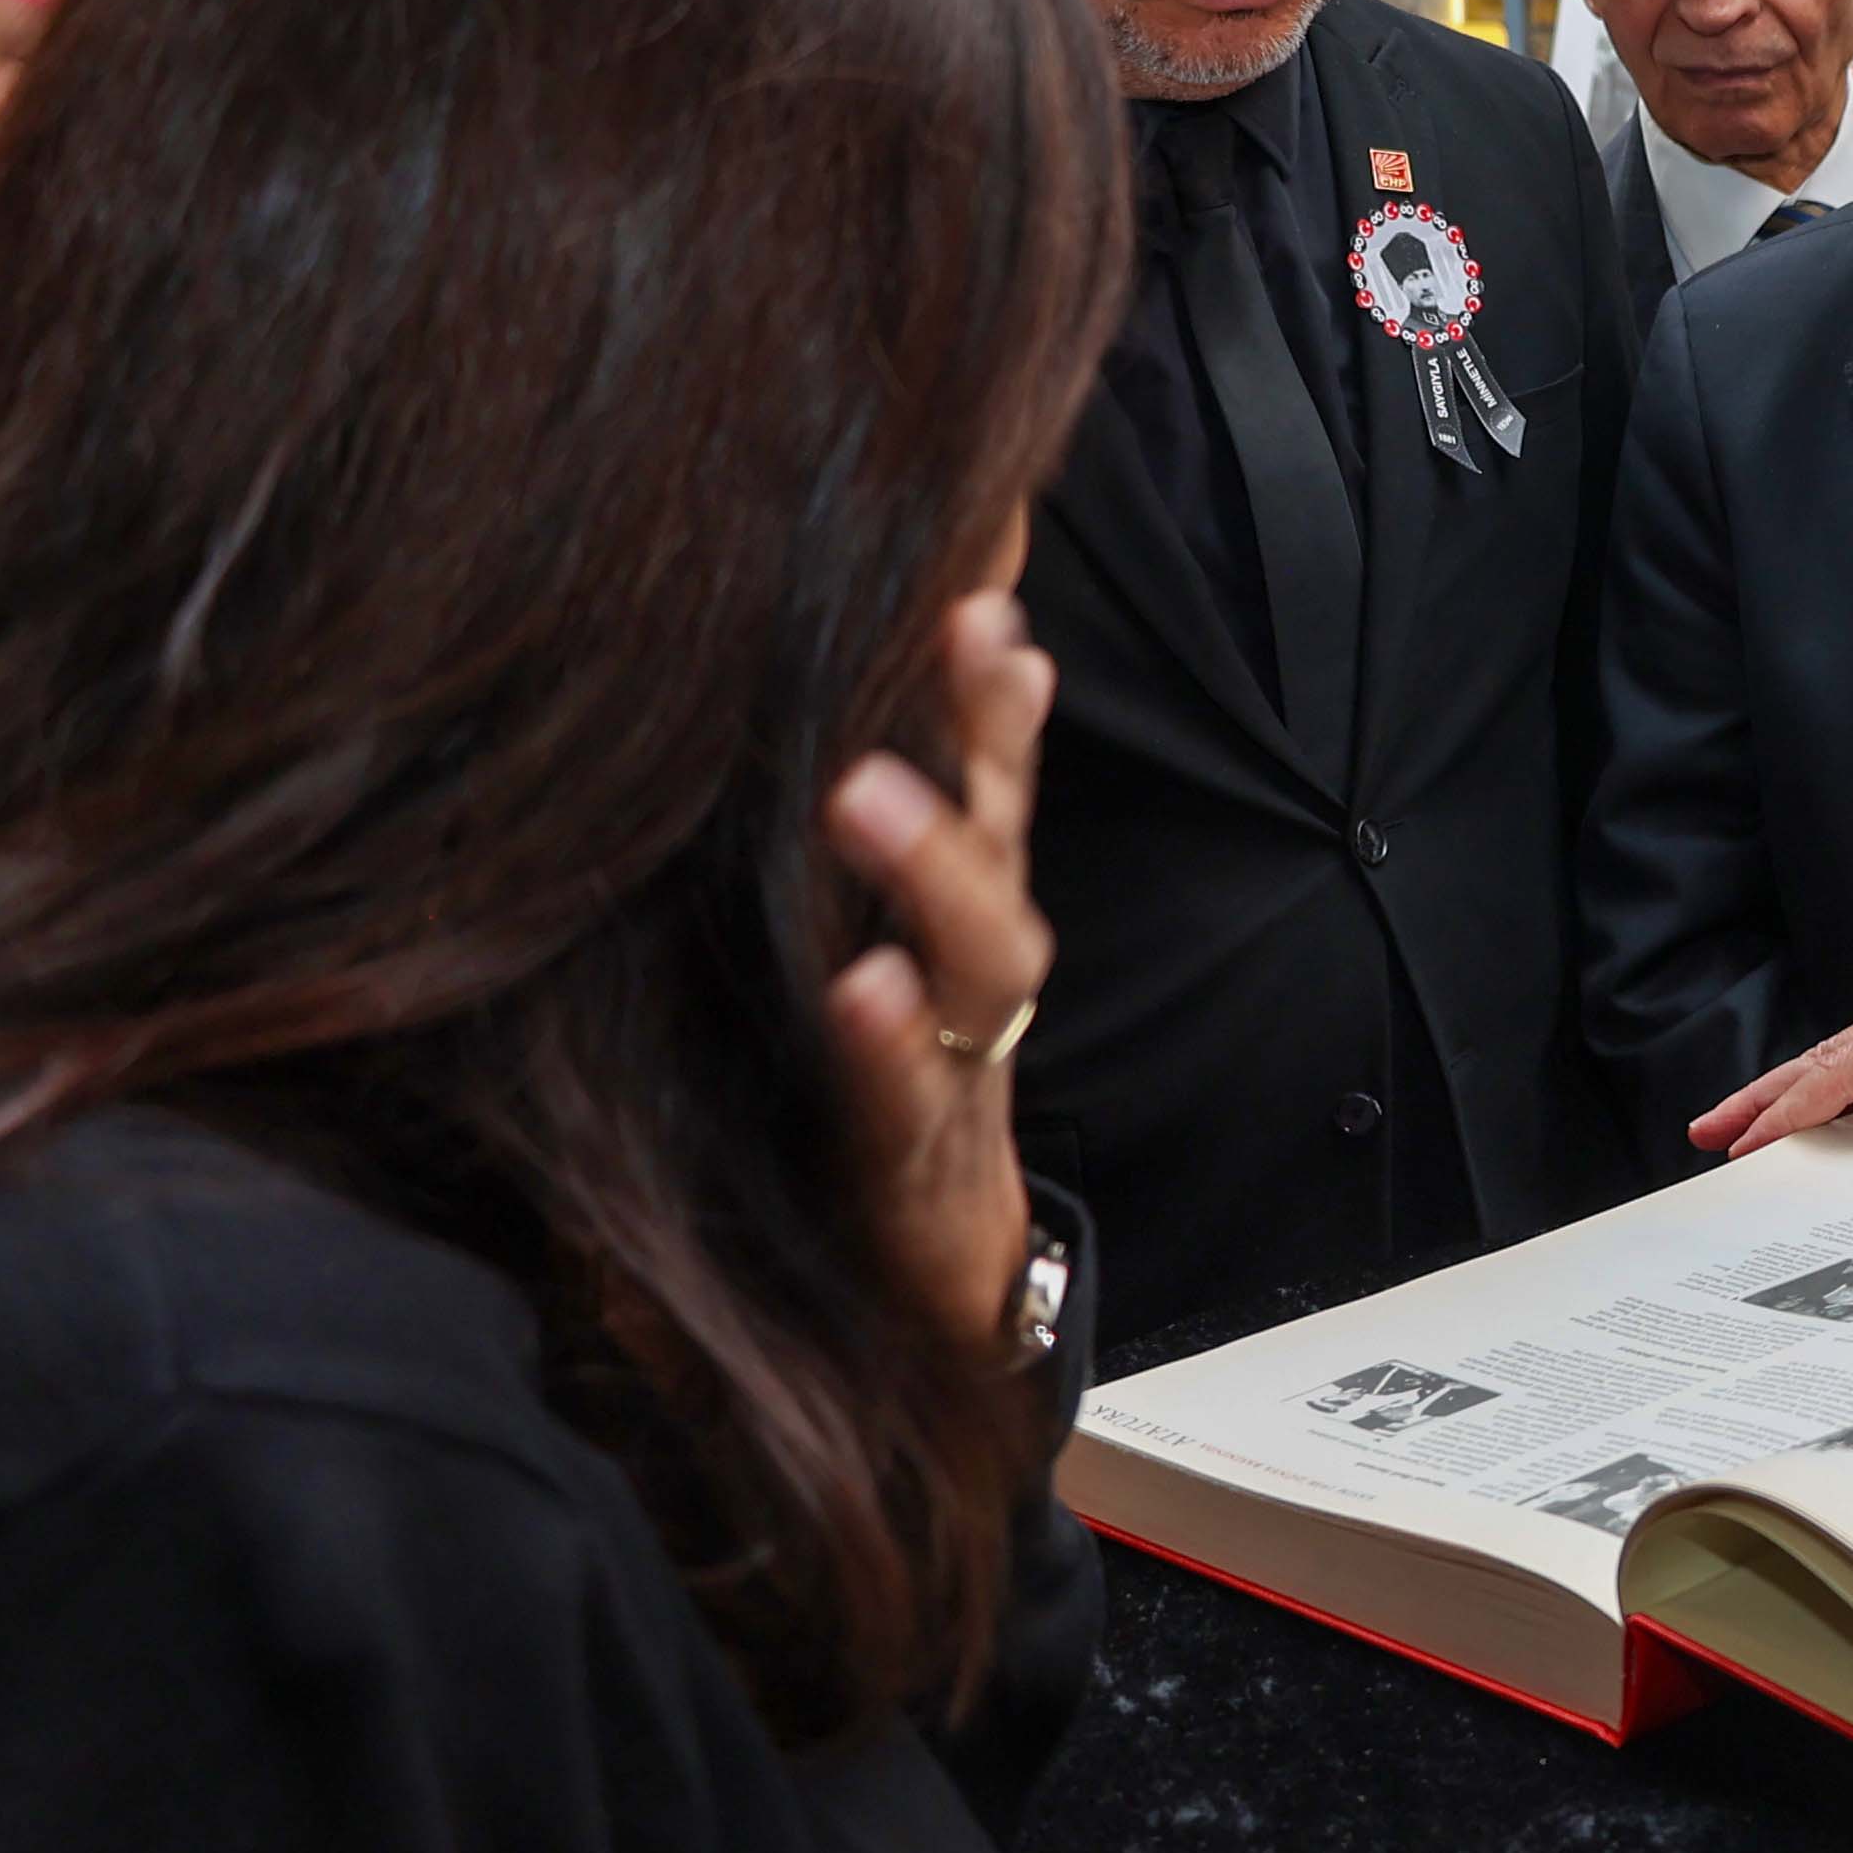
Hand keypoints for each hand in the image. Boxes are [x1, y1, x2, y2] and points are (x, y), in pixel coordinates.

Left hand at [820, 591, 1058, 1356]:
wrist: (920, 1282)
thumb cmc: (871, 1086)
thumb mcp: (862, 944)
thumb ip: (866, 836)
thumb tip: (851, 703)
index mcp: (953, 906)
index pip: (986, 765)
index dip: (989, 673)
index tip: (983, 569)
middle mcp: (970, 968)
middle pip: (1002, 830)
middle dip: (985, 730)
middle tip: (963, 623)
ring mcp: (958, 1060)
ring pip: (982, 953)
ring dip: (933, 866)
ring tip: (860, 790)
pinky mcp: (916, 1159)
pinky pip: (911, 1093)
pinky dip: (891, 1040)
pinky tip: (861, 990)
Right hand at [1693, 949, 1852, 1180]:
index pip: (1842, 1071)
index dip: (1788, 1111)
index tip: (1742, 1145)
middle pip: (1828, 1058)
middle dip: (1765, 1097)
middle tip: (1708, 1132)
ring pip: (1850, 1060)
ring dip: (1796, 1093)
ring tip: (1748, 1127)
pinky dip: (1841, 1088)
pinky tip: (1832, 1113)